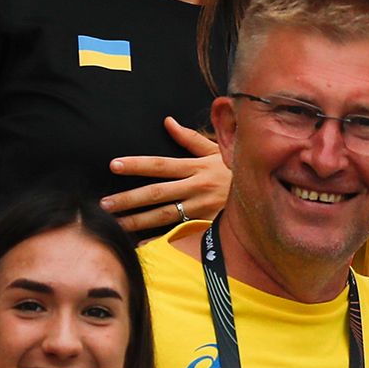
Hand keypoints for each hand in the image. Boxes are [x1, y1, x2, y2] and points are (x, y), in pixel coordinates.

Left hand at [105, 119, 229, 235]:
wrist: (264, 196)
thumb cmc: (234, 171)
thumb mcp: (215, 152)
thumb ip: (189, 138)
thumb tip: (167, 121)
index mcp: (195, 167)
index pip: (160, 165)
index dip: (136, 165)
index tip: (113, 165)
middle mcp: (196, 188)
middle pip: (156, 194)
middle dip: (128, 199)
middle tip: (104, 203)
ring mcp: (200, 209)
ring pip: (163, 216)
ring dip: (137, 221)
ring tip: (115, 224)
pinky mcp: (206, 226)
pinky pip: (178, 235)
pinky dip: (159, 242)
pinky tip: (141, 246)